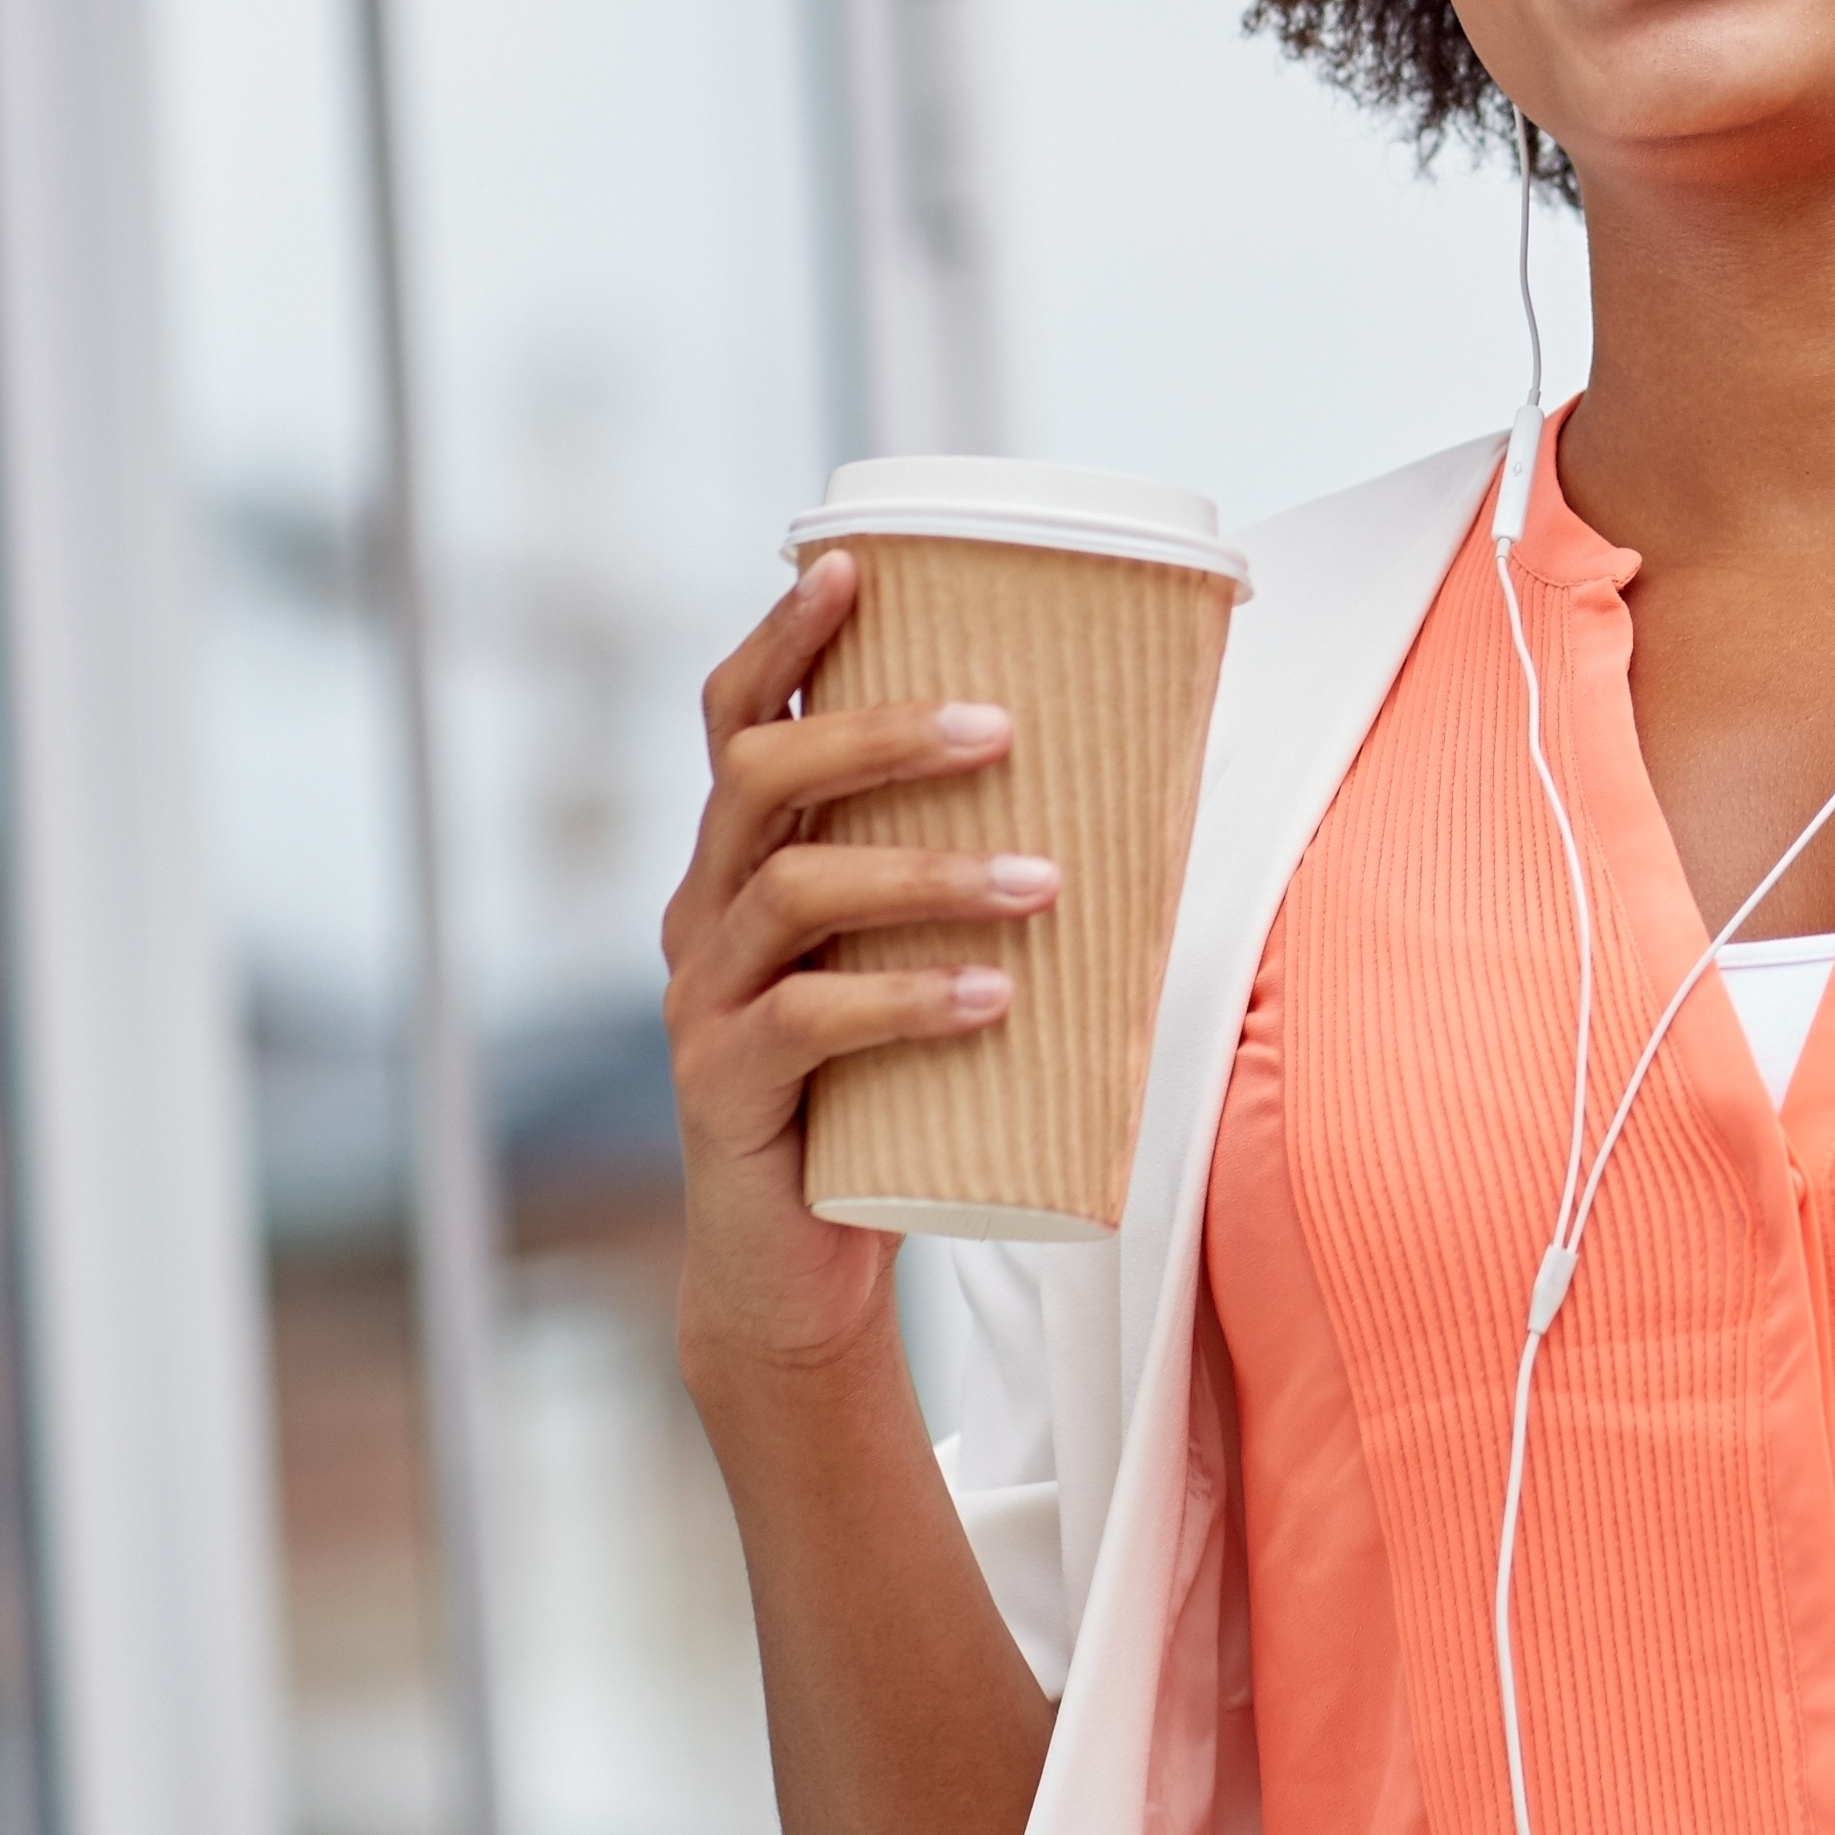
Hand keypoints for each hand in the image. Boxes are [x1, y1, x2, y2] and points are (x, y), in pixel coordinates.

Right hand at [658, 548, 1055, 1398]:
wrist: (799, 1269)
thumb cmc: (882, 1092)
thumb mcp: (909, 961)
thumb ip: (963, 875)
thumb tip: (1132, 779)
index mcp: (741, 861)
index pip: (734, 720)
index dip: (782, 639)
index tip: (853, 565)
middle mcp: (703, 912)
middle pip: (759, 777)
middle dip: (879, 734)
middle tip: (1001, 728)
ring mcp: (702, 1001)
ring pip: (795, 889)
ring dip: (927, 873)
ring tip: (1043, 882)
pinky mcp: (725, 1090)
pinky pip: (808, 1024)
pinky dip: (908, 1000)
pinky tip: (993, 998)